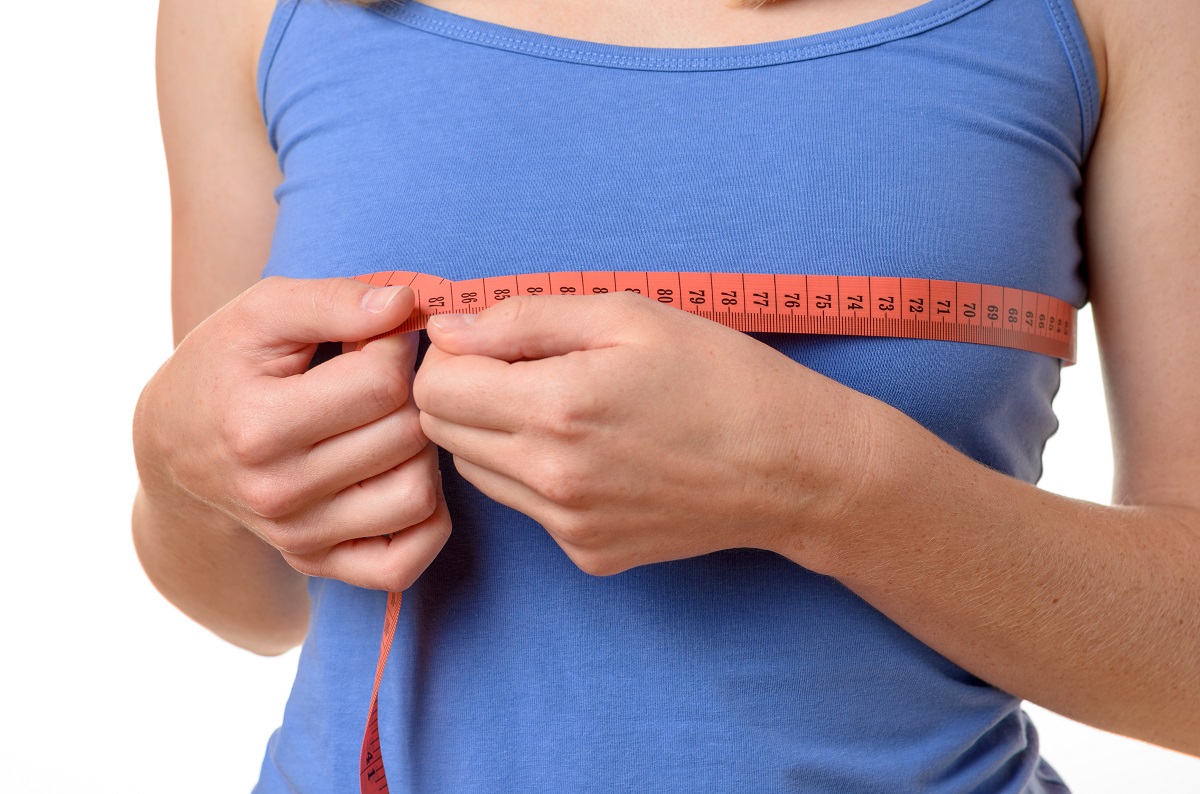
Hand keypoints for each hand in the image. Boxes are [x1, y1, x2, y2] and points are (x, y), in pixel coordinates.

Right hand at [134, 276, 450, 590]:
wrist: (178, 444)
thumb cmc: (227, 366)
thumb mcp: (262, 312)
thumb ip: (333, 300)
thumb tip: (404, 305)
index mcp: (257, 425)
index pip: (382, 382)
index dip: (397, 345)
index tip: (379, 335)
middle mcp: (277, 492)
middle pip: (405, 437)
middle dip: (411, 393)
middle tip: (387, 376)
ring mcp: (298, 537)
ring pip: (418, 495)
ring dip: (422, 451)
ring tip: (391, 422)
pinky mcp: (317, 564)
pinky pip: (405, 561)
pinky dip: (425, 522)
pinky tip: (401, 475)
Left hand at [413, 292, 870, 575]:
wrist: (794, 468)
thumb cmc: (721, 377)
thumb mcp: (628, 315)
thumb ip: (524, 318)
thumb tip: (448, 327)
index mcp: (556, 408)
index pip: (434, 388)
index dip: (450, 355)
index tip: (486, 341)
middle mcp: (550, 478)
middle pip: (442, 433)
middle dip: (464, 391)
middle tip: (522, 367)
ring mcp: (568, 526)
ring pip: (477, 472)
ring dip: (495, 433)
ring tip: (563, 407)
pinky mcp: (588, 554)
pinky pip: (528, 507)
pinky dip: (539, 475)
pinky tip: (597, 451)